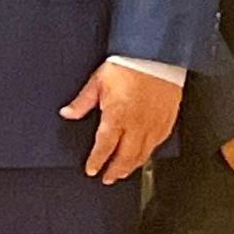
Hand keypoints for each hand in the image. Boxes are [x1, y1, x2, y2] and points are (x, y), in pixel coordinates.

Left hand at [68, 62, 182, 182]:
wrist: (155, 54)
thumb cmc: (129, 65)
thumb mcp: (98, 80)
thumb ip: (82, 102)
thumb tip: (67, 113)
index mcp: (117, 116)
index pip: (104, 147)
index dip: (97, 161)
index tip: (92, 170)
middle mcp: (136, 125)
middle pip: (125, 157)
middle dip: (115, 171)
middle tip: (108, 178)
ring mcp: (153, 125)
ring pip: (142, 154)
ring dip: (131, 167)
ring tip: (123, 172)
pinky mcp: (166, 121)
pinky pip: (157, 144)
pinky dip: (148, 154)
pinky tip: (143, 156)